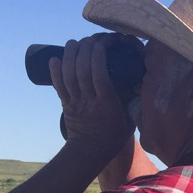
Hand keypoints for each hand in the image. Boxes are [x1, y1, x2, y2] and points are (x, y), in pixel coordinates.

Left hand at [50, 34, 135, 159]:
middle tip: (90, 40)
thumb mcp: (129, 120)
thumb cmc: (113, 136)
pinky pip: (58, 85)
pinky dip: (55, 71)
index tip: (103, 43)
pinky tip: (55, 58)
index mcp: (107, 104)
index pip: (100, 74)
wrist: (90, 152)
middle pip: (83, 69)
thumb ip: (132, 101)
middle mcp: (89, 100)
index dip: (99, 55)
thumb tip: (138, 81)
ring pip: (69, 74)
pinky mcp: (66, 104)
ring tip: (73, 43)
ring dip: (70, 55)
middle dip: (85, 49)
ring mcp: (75, 102)